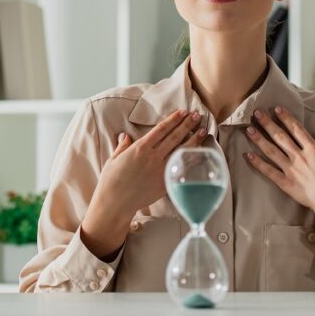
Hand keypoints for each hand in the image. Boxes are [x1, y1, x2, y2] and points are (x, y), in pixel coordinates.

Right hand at [81, 110, 206, 260]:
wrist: (115, 203)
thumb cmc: (111, 181)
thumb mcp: (114, 159)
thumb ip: (123, 146)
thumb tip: (125, 136)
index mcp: (140, 148)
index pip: (161, 129)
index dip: (173, 119)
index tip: (182, 112)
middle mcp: (153, 157)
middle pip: (174, 137)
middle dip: (187, 125)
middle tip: (197, 115)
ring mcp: (161, 170)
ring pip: (181, 151)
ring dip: (194, 140)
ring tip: (203, 130)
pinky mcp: (165, 183)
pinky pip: (181, 168)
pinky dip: (191, 160)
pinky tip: (199, 154)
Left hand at [242, 106, 314, 231]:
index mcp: (313, 149)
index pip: (296, 129)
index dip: (286, 117)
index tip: (276, 108)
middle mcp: (299, 156)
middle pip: (280, 136)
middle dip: (268, 123)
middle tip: (256, 113)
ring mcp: (291, 169)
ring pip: (272, 151)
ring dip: (259, 139)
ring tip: (248, 129)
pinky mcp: (286, 183)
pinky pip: (269, 172)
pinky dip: (258, 163)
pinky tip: (248, 155)